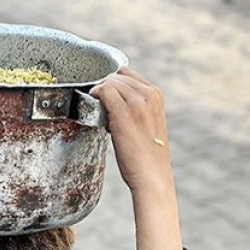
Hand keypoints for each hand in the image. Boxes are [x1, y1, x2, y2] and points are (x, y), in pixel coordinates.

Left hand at [91, 67, 181, 249]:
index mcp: (156, 94)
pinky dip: (94, 97)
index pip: (127, 73)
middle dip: (104, 90)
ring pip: (108, 82)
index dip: (112, 83)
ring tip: (101, 117)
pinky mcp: (124, 113)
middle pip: (116, 76)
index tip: (105, 99)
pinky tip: (94, 113)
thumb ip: (134, 107)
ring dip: (99, 95)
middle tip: (101, 111)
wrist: (152, 177)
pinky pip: (103, 91)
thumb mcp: (147, 123)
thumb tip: (109, 101)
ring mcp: (138, 102)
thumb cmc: (146, 156)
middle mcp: (149, 94)